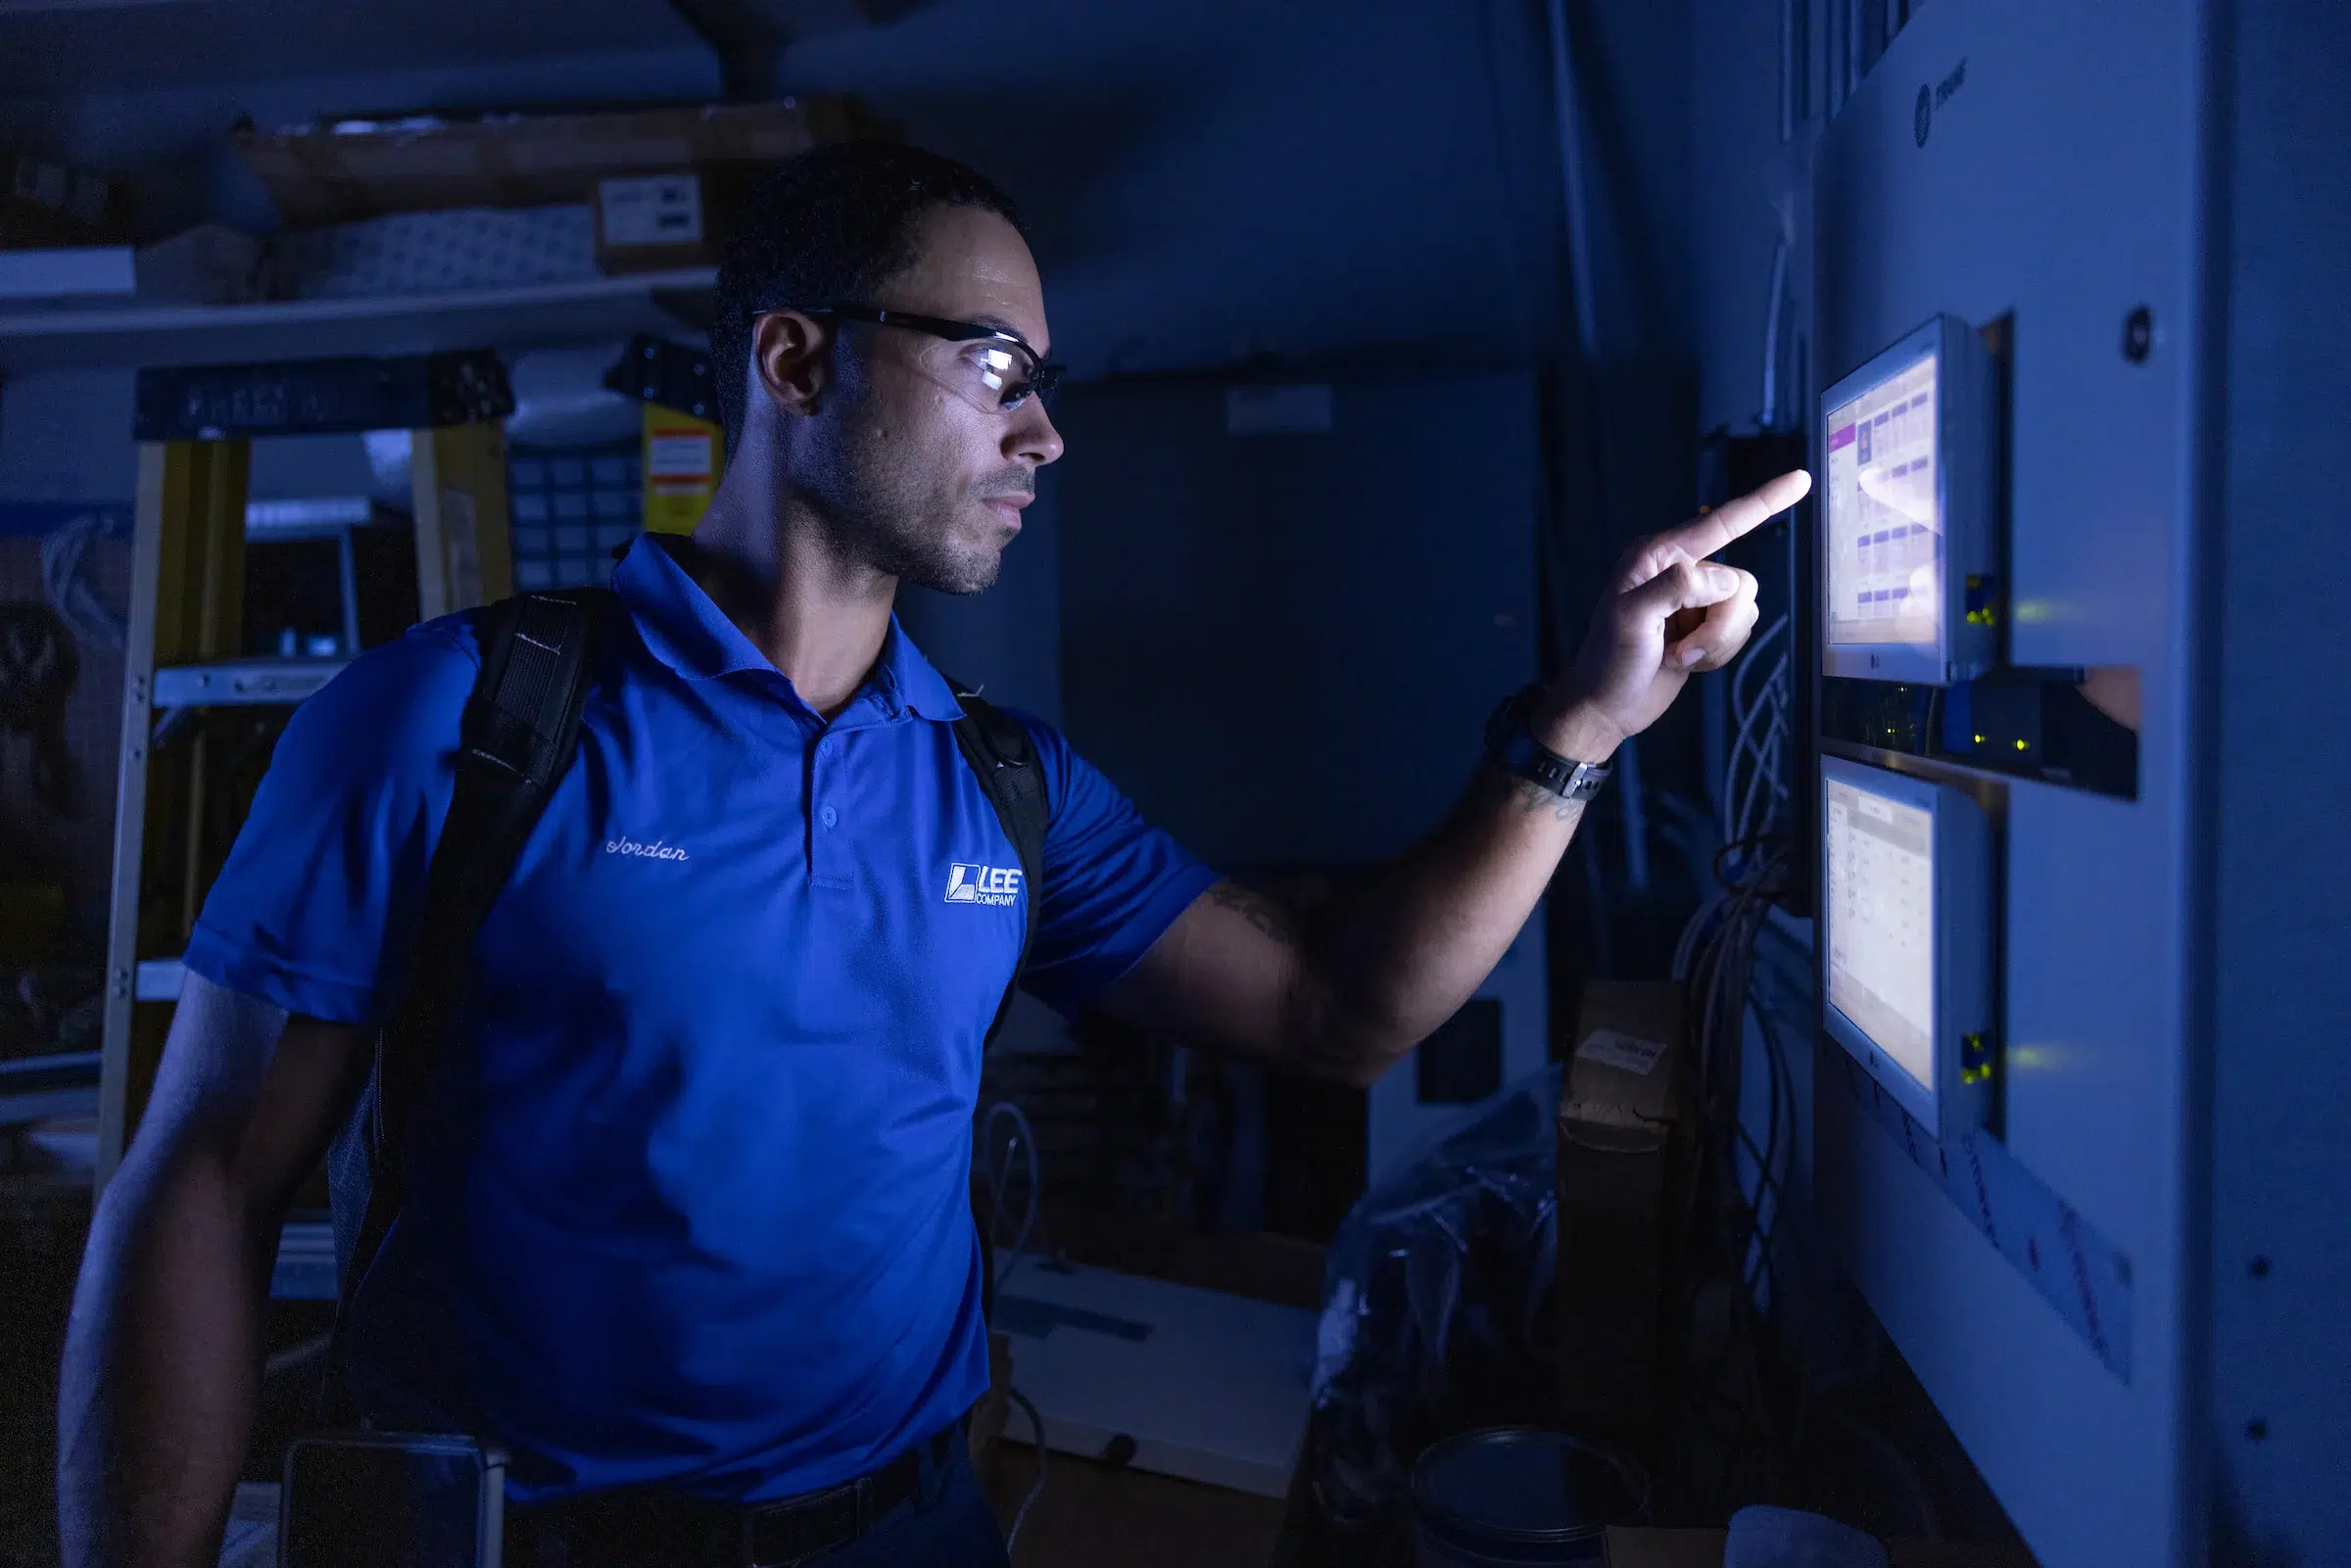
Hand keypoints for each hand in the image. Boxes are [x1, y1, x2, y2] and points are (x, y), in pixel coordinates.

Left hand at [1536, 470, 1812, 759]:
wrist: (1607, 707)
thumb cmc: (1609, 661)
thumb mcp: (1630, 619)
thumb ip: (1674, 588)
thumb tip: (1721, 579)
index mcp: (1657, 555)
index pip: (1720, 523)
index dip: (1763, 502)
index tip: (1801, 479)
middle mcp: (1679, 569)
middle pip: (1740, 583)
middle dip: (1719, 624)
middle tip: (1680, 649)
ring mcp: (1695, 599)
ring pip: (1745, 609)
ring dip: (1717, 642)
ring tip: (1678, 656)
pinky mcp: (1706, 626)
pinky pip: (1740, 631)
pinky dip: (1718, 653)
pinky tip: (1686, 662)